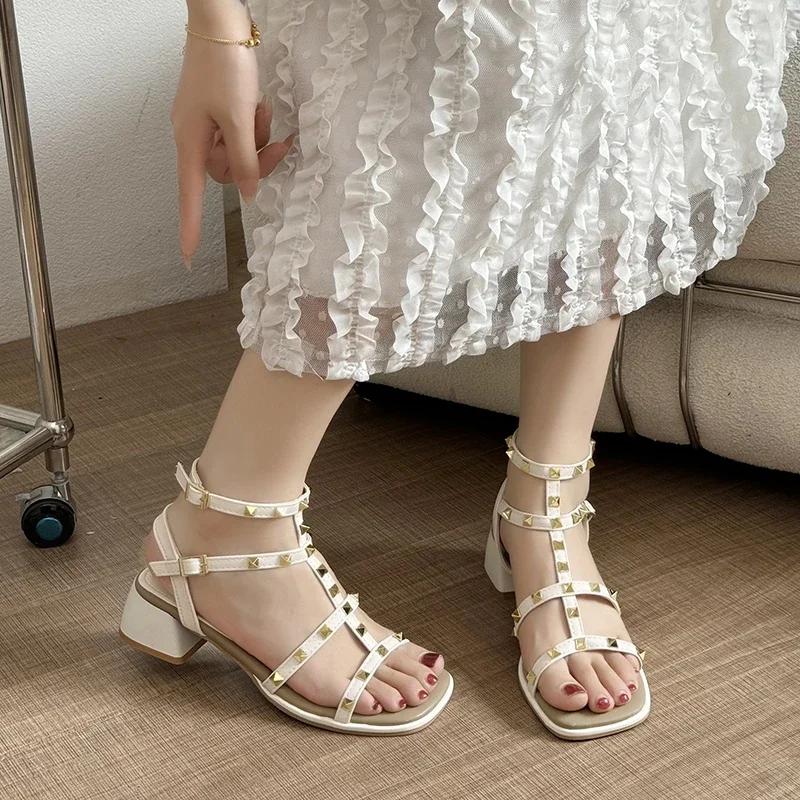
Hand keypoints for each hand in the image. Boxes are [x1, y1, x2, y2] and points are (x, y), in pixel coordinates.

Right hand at [171, 34, 292, 264]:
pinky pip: (235, 134)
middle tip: (278, 144)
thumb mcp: (239, 117)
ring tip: (262, 112)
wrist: (219, 22)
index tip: (187, 256)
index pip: (190, 196)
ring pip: (235, 154)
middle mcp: (192, 137)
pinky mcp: (214, 111)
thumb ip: (244, 160)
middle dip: (254, 162)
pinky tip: (257, 105)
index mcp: (190, 142)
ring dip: (256, 141)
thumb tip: (247, 193)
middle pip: (224, 173)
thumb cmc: (224, 67)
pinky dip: (251, 126)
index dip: (190, 226)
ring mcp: (202, 124)